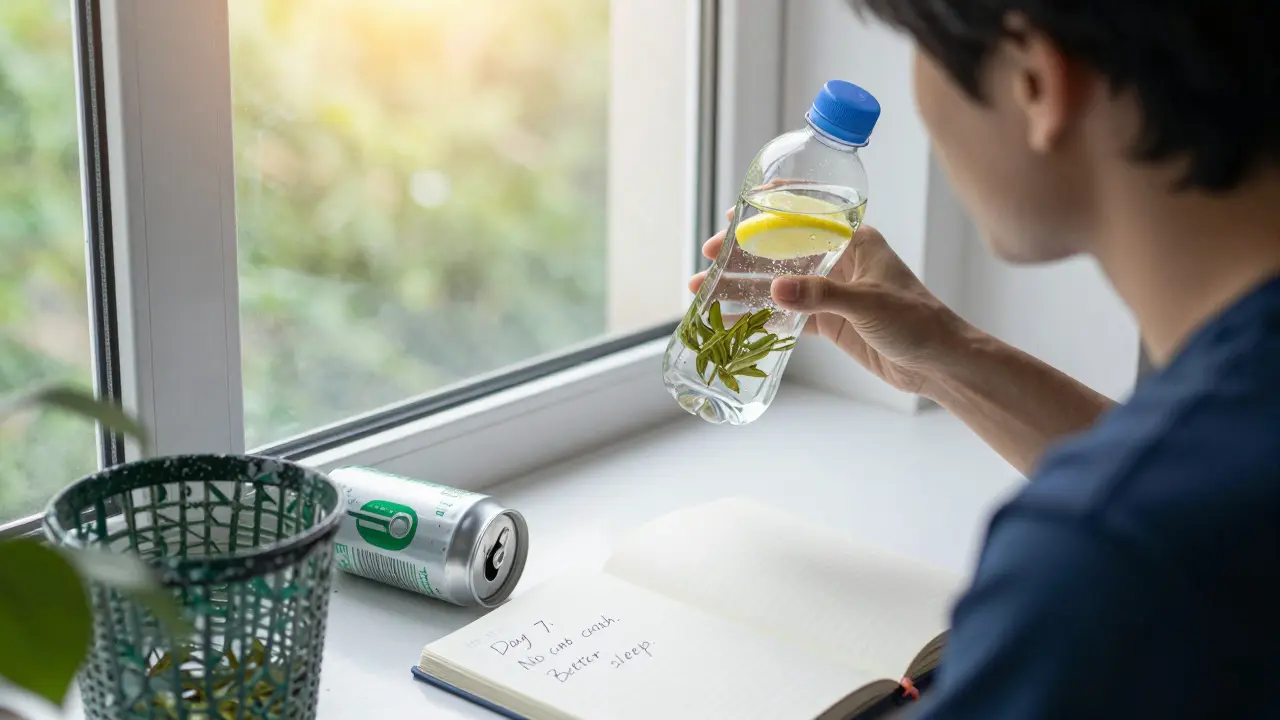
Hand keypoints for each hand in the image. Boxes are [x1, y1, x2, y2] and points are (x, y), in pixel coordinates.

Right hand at [689, 214, 972, 395]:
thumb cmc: (917, 322)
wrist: (939, 364)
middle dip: (743, 251)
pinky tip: (731, 318)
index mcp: (855, 240)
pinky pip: (786, 314)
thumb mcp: (868, 304)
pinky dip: (759, 315)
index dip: (769, 209)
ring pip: (778, 282)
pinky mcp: (829, 321)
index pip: (806, 213)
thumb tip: (774, 290)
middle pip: (782, 248)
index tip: (735, 210)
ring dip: (744, 285)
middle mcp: (839, 260)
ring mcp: (831, 291)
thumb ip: (820, 296)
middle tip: (709, 255)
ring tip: (704, 288)